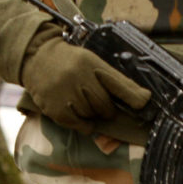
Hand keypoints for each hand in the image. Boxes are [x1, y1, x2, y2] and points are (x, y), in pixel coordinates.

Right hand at [21, 33, 149, 133]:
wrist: (37, 57)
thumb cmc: (72, 63)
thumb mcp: (94, 63)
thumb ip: (118, 81)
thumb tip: (145, 99)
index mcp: (92, 63)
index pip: (118, 83)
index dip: (133, 96)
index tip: (144, 103)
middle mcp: (78, 77)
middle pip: (105, 106)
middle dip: (104, 107)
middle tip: (94, 99)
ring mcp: (65, 93)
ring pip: (92, 116)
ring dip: (90, 113)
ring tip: (78, 100)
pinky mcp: (55, 108)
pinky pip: (80, 125)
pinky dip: (82, 124)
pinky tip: (76, 112)